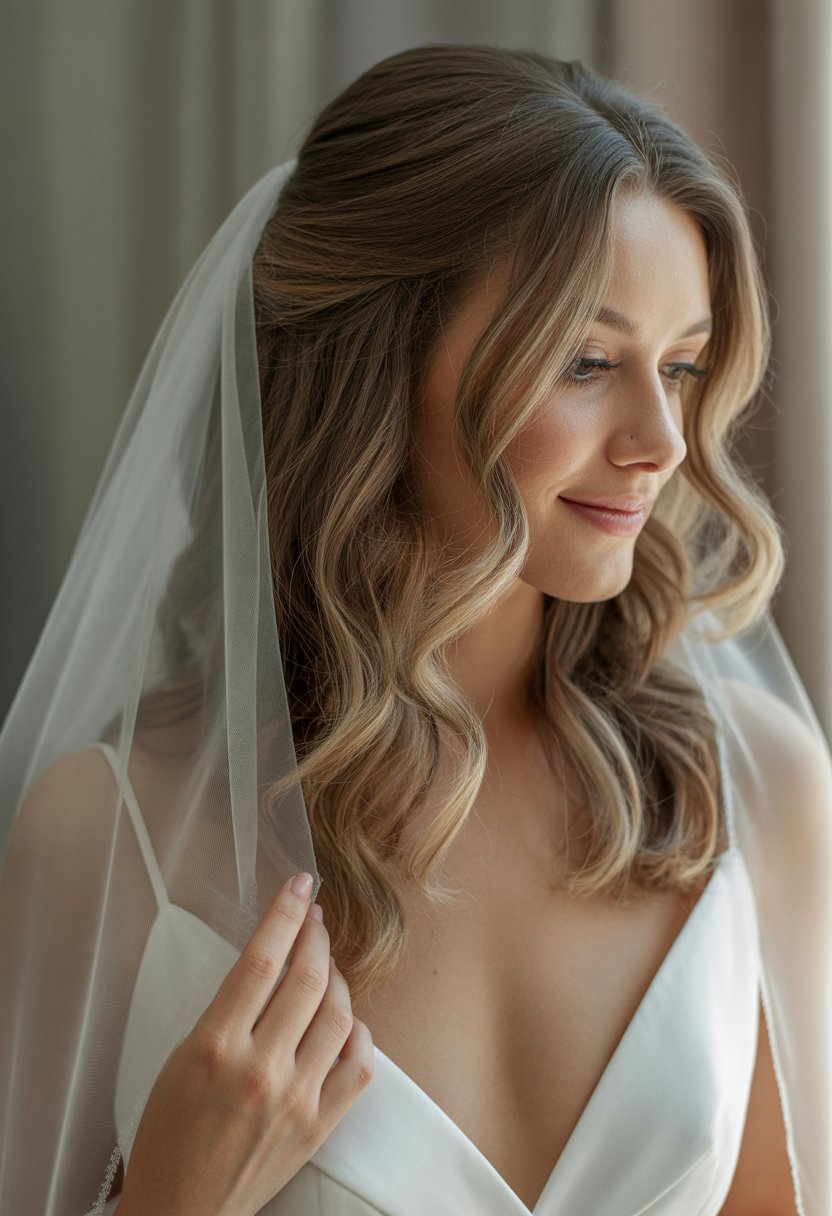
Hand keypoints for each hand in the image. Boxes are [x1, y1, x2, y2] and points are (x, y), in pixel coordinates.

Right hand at [117, 873, 373, 1215]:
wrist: (182, 1209)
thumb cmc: (170, 1134)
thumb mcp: (180, 1057)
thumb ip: (227, 1010)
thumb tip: (272, 960)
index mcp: (214, 1048)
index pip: (260, 961)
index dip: (284, 914)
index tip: (300, 886)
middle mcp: (261, 1070)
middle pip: (307, 979)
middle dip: (316, 935)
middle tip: (314, 918)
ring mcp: (297, 1099)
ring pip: (339, 1014)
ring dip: (337, 976)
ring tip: (324, 963)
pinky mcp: (320, 1126)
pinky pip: (359, 1064)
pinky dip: (357, 1031)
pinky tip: (342, 1019)